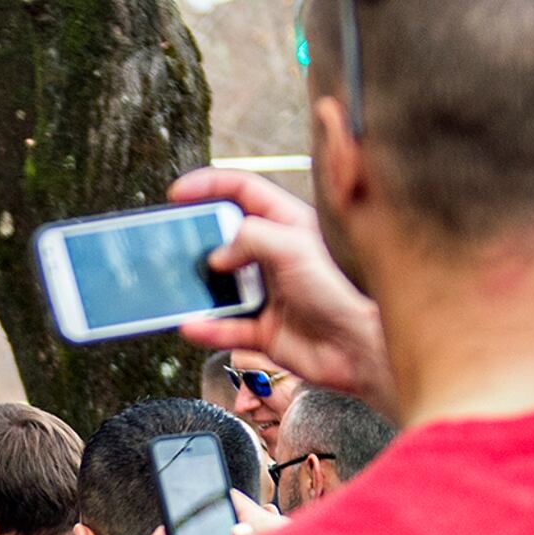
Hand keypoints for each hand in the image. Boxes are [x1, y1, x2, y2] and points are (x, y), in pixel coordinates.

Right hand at [169, 167, 392, 411]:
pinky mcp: (264, 330)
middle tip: (173, 243)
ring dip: (198, 290)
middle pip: (225, 239)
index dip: (210, 186)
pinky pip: (226, 328)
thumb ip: (250, 238)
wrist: (360, 348)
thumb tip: (218, 255)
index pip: (244, 192)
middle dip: (197, 241)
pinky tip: (193, 325)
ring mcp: (268, 294)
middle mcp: (275, 257)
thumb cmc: (342, 291)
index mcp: (288, 225)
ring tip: (177, 287)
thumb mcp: (294, 246)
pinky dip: (207, 329)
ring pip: (221, 287)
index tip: (179, 193)